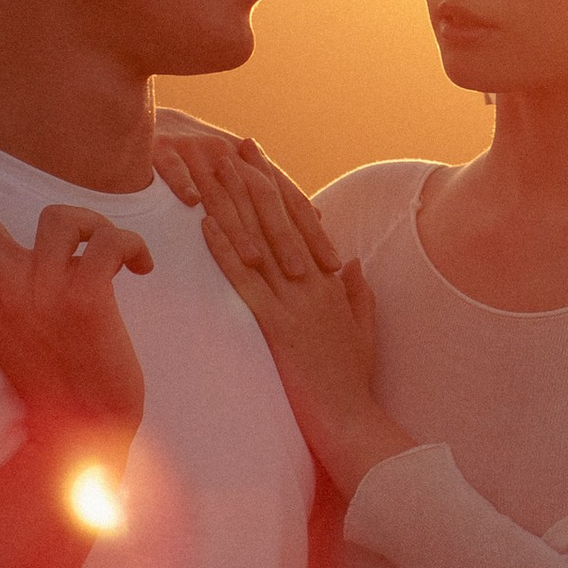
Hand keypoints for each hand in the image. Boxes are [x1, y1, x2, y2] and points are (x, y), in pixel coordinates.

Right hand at [0, 197, 151, 460]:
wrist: (81, 434)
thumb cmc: (52, 374)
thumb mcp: (6, 326)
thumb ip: (0, 283)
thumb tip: (2, 240)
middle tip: (40, 210)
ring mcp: (41, 293)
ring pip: (61, 217)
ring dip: (94, 225)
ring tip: (110, 251)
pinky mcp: (84, 301)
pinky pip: (109, 242)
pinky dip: (133, 245)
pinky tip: (141, 267)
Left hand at [163, 144, 406, 498]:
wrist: (351, 422)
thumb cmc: (353, 383)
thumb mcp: (362, 330)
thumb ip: (356, 293)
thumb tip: (348, 261)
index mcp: (329, 281)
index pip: (298, 220)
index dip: (275, 185)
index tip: (254, 157)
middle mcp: (313, 282)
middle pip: (276, 219)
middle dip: (250, 180)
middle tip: (226, 145)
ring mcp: (296, 302)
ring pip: (258, 240)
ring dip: (232, 202)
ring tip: (209, 170)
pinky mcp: (278, 327)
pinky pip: (246, 281)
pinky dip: (225, 250)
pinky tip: (205, 224)